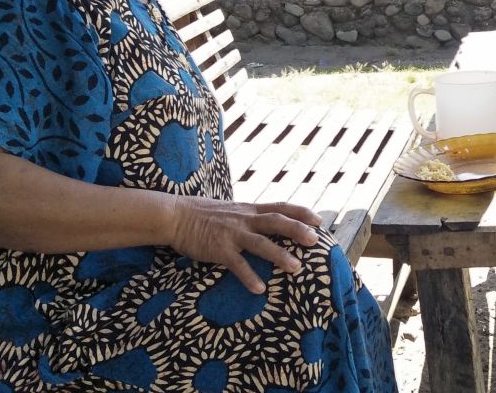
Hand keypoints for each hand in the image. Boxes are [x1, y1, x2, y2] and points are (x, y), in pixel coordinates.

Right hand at [168, 198, 322, 292]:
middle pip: (275, 221)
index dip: (301, 212)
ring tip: (296, 267)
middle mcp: (244, 219)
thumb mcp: (233, 210)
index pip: (280, 207)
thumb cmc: (205, 215)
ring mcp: (232, 234)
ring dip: (279, 255)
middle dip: (296, 230)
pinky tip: (259, 289)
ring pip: (260, 243)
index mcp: (249, 210)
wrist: (176, 215)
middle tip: (315, 241)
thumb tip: (270, 222)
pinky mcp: (218, 249)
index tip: (320, 220)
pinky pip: (236, 264)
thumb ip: (251, 216)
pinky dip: (248, 276)